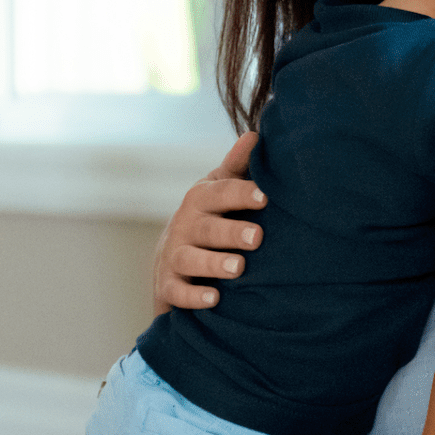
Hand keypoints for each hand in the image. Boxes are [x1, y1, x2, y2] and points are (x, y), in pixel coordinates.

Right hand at [153, 131, 264, 314]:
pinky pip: (178, 292)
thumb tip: (256, 135)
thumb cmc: (210, 218)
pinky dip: (194, 297)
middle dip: (231, 232)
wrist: (171, 259)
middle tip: (257, 238)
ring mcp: (175, 256)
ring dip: (213, 264)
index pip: (221, 193)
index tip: (265, 197)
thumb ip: (238, 166)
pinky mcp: (169, 286)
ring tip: (238, 268)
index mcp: (201, 199)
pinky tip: (214, 300)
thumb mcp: (220, 190)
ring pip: (190, 259)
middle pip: (207, 228)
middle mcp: (185, 225)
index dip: (242, 194)